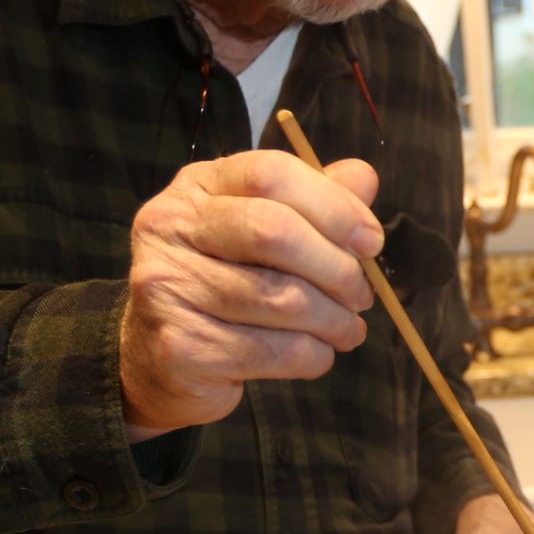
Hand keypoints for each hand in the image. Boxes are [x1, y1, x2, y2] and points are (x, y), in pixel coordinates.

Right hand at [119, 150, 383, 437]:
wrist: (162, 361)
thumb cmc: (227, 283)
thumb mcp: (266, 230)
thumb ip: (315, 201)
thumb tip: (365, 178)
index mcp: (197, 186)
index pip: (270, 173)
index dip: (333, 205)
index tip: (371, 243)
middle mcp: (170, 227)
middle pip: (273, 231)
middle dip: (336, 267)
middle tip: (362, 295)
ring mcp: (166, 286)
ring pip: (279, 298)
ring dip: (332, 320)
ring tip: (348, 329)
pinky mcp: (179, 346)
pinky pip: (270, 350)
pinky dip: (311, 355)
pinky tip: (318, 354)